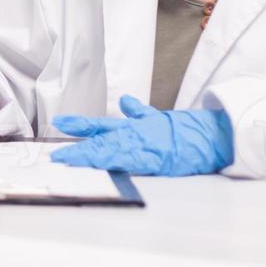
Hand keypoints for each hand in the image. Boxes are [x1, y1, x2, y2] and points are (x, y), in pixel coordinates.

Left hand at [50, 95, 233, 176]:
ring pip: (111, 151)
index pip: (101, 125)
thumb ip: (139, 112)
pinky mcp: (154, 160)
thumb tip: (126, 102)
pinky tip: (101, 165)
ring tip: (70, 162)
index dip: (79, 124)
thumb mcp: (157, 118)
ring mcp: (143, 147)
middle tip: (57, 155)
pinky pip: (130, 162)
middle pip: (101, 141)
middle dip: (79, 149)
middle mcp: (134, 135)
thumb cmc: (183, 129)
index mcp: (133, 127)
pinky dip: (114, 163)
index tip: (60, 123)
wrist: (208, 134)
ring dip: (90, 157)